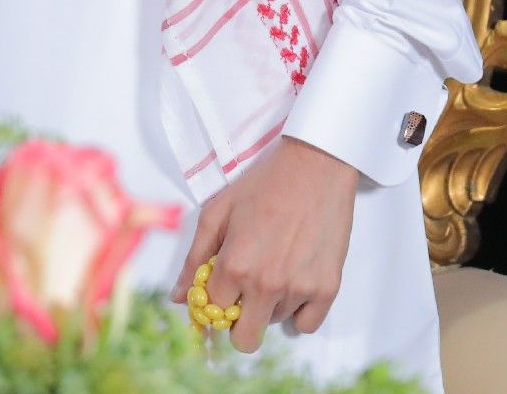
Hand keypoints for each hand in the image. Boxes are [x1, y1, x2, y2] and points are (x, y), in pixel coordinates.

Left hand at [170, 135, 359, 352]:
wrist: (315, 166)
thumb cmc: (262, 184)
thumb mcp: (216, 212)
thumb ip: (195, 258)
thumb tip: (178, 297)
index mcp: (235, 265)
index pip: (213, 313)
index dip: (212, 304)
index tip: (218, 293)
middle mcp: (266, 284)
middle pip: (245, 339)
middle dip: (238, 323)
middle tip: (243, 295)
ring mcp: (299, 289)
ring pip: (274, 323)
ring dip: (269, 305)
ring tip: (274, 265)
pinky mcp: (328, 289)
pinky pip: (307, 324)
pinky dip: (299, 311)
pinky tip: (294, 282)